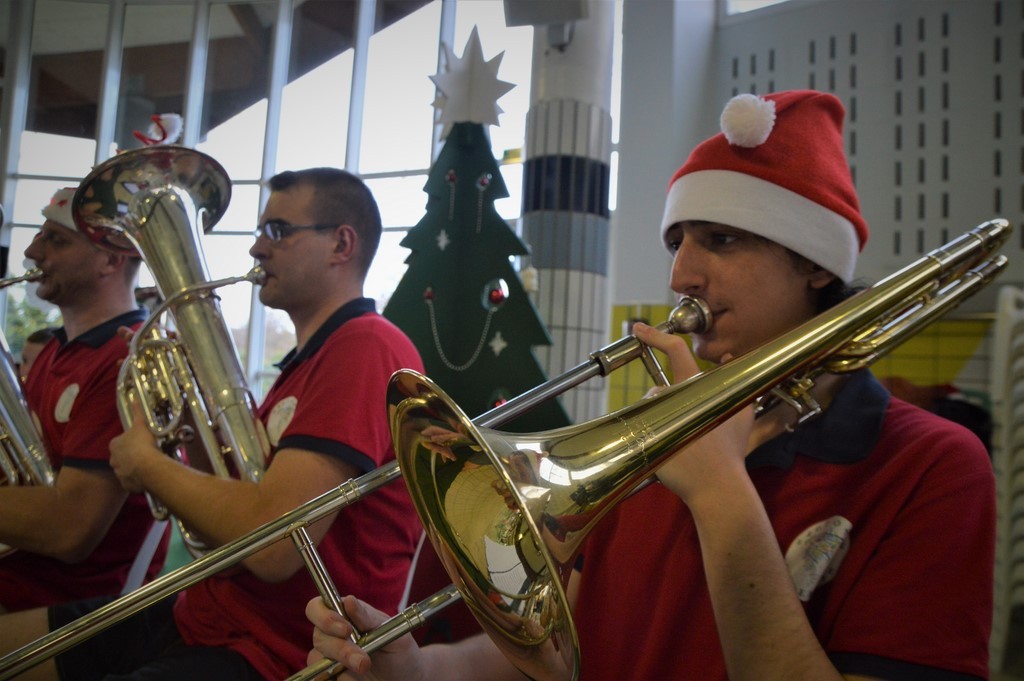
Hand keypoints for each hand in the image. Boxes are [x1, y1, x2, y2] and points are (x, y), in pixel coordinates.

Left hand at [108, 400, 160, 493]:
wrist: (147, 466)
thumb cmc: (142, 444)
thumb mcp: (140, 425)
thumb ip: (137, 412)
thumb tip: (134, 398)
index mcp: (114, 445)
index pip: (120, 442)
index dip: (130, 442)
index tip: (140, 442)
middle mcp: (113, 459)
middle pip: (121, 456)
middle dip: (130, 455)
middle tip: (144, 454)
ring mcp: (118, 472)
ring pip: (125, 469)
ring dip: (133, 467)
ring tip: (147, 465)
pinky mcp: (125, 484)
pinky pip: (131, 480)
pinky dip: (136, 479)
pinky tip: (146, 475)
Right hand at [306, 595, 426, 680]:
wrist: (407, 678)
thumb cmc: (400, 650)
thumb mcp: (392, 631)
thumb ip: (368, 617)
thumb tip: (348, 601)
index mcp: (344, 615)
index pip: (317, 608)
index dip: (325, 617)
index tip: (346, 630)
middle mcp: (332, 635)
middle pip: (318, 636)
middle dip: (340, 648)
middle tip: (363, 659)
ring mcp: (329, 658)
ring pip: (316, 658)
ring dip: (339, 664)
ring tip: (364, 667)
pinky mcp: (330, 677)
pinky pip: (321, 677)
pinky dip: (334, 678)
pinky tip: (351, 677)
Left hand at [631, 321, 753, 504]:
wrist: (718, 485)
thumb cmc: (730, 451)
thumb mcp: (741, 413)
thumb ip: (737, 383)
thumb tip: (730, 358)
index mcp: (698, 387)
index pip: (676, 352)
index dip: (656, 336)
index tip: (639, 327)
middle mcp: (676, 397)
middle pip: (660, 389)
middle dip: (669, 407)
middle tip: (687, 432)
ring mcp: (659, 416)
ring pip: (652, 408)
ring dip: (661, 421)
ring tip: (683, 446)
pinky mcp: (646, 436)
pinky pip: (643, 427)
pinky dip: (653, 435)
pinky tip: (671, 451)